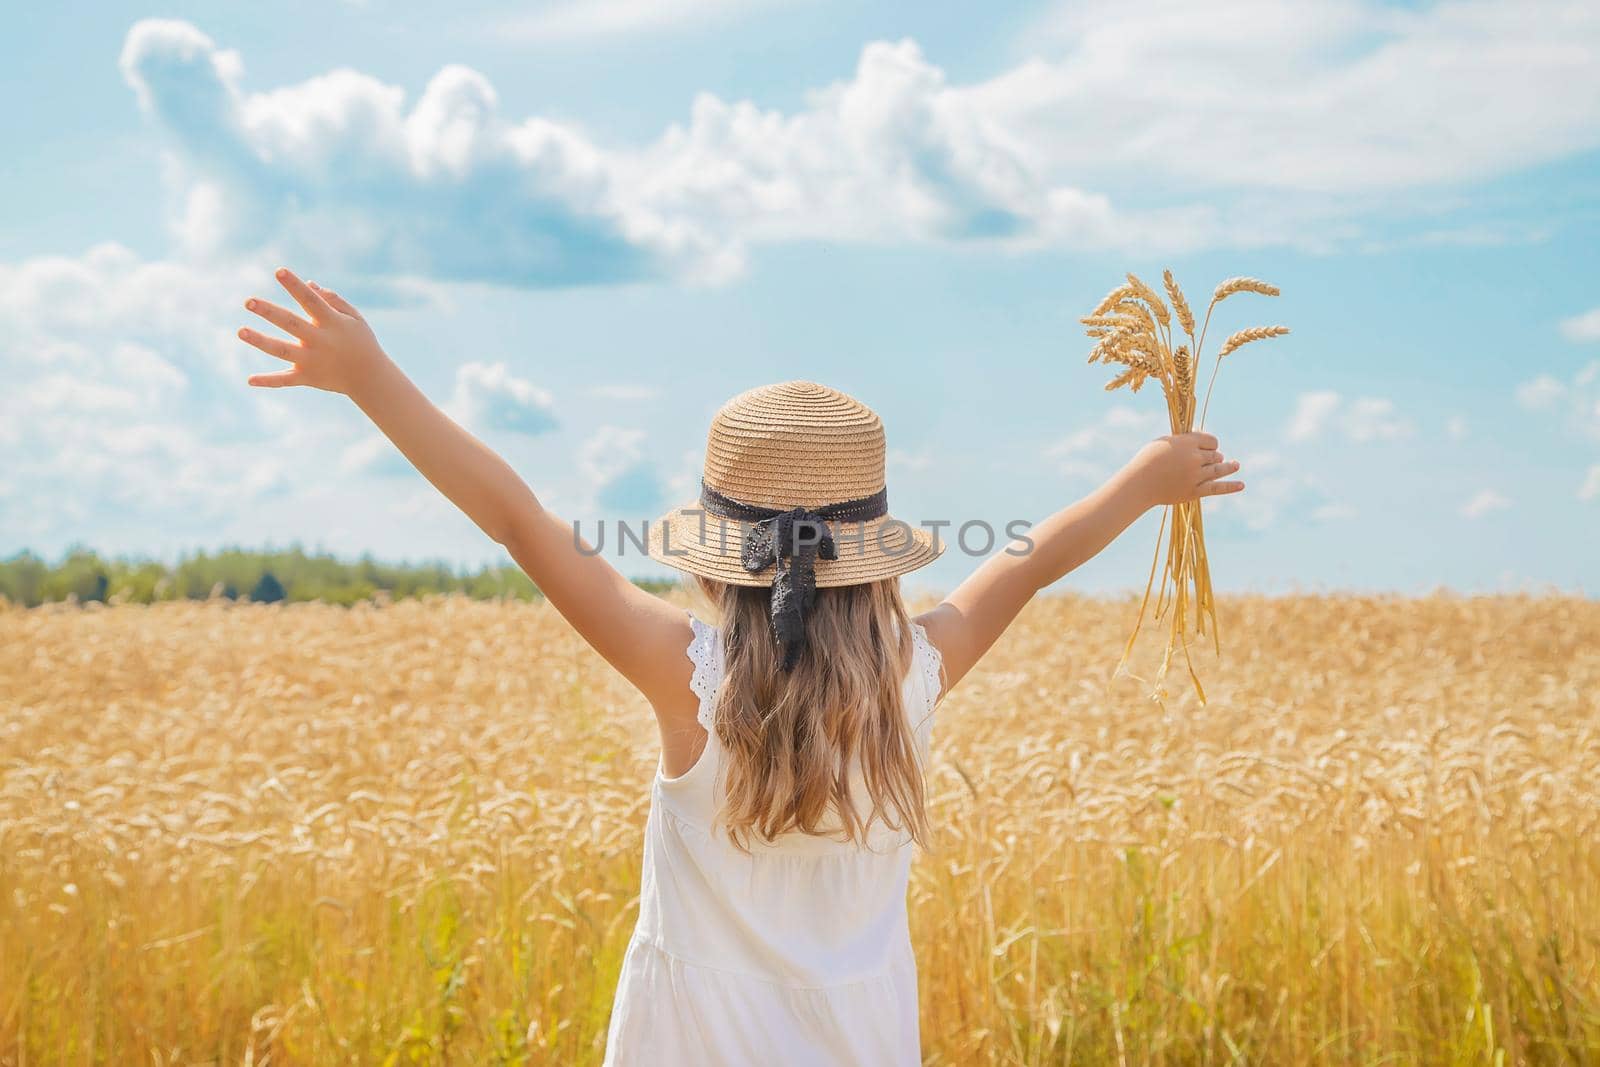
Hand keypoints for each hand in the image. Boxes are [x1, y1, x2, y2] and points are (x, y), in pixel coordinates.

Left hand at [237, 267, 389, 395]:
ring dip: (261, 341)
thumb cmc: (361, 341)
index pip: (311, 300)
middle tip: (248, 301)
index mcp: (332, 323)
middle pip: (291, 324)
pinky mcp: (307, 377)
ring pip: (283, 351)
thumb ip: (333, 300)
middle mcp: (320, 341)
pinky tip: (250, 379)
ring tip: (240, 331)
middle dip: (269, 312)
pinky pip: (285, 380)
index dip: (295, 286)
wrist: (370, 377)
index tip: (279, 271)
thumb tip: (307, 284)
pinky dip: (269, 381)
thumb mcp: (354, 318)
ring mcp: (312, 361)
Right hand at [1125, 432, 1243, 508]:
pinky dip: (1231, 486)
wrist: (1139, 483)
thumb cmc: (1147, 460)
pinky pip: (1217, 488)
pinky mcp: (1195, 491)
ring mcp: (1196, 475)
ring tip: (1236, 464)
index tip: (1206, 447)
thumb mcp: (1164, 442)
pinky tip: (1242, 485)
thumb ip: (1183, 440)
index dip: (1210, 444)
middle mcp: (1195, 458)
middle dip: (1214, 457)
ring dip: (1228, 467)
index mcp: (1188, 442)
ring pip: (1219, 469)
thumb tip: (1197, 439)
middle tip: (1209, 459)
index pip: (1211, 441)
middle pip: (1216, 455)